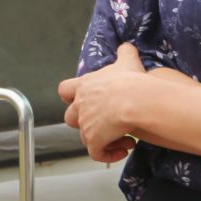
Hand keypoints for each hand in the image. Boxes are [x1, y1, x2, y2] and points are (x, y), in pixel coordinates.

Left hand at [59, 43, 148, 161]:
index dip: (71, 96)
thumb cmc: (130, 81)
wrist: (135, 100)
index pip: (64, 90)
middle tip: (108, 121)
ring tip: (125, 136)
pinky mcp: (94, 141)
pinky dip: (109, 154)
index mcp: (84, 86)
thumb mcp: (127, 61)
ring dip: (104, 138)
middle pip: (71, 117)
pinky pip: (97, 153)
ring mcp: (85, 125)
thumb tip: (128, 47)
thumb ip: (125, 53)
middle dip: (86, 121)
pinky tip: (127, 147)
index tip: (85, 99)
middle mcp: (80, 106)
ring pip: (86, 136)